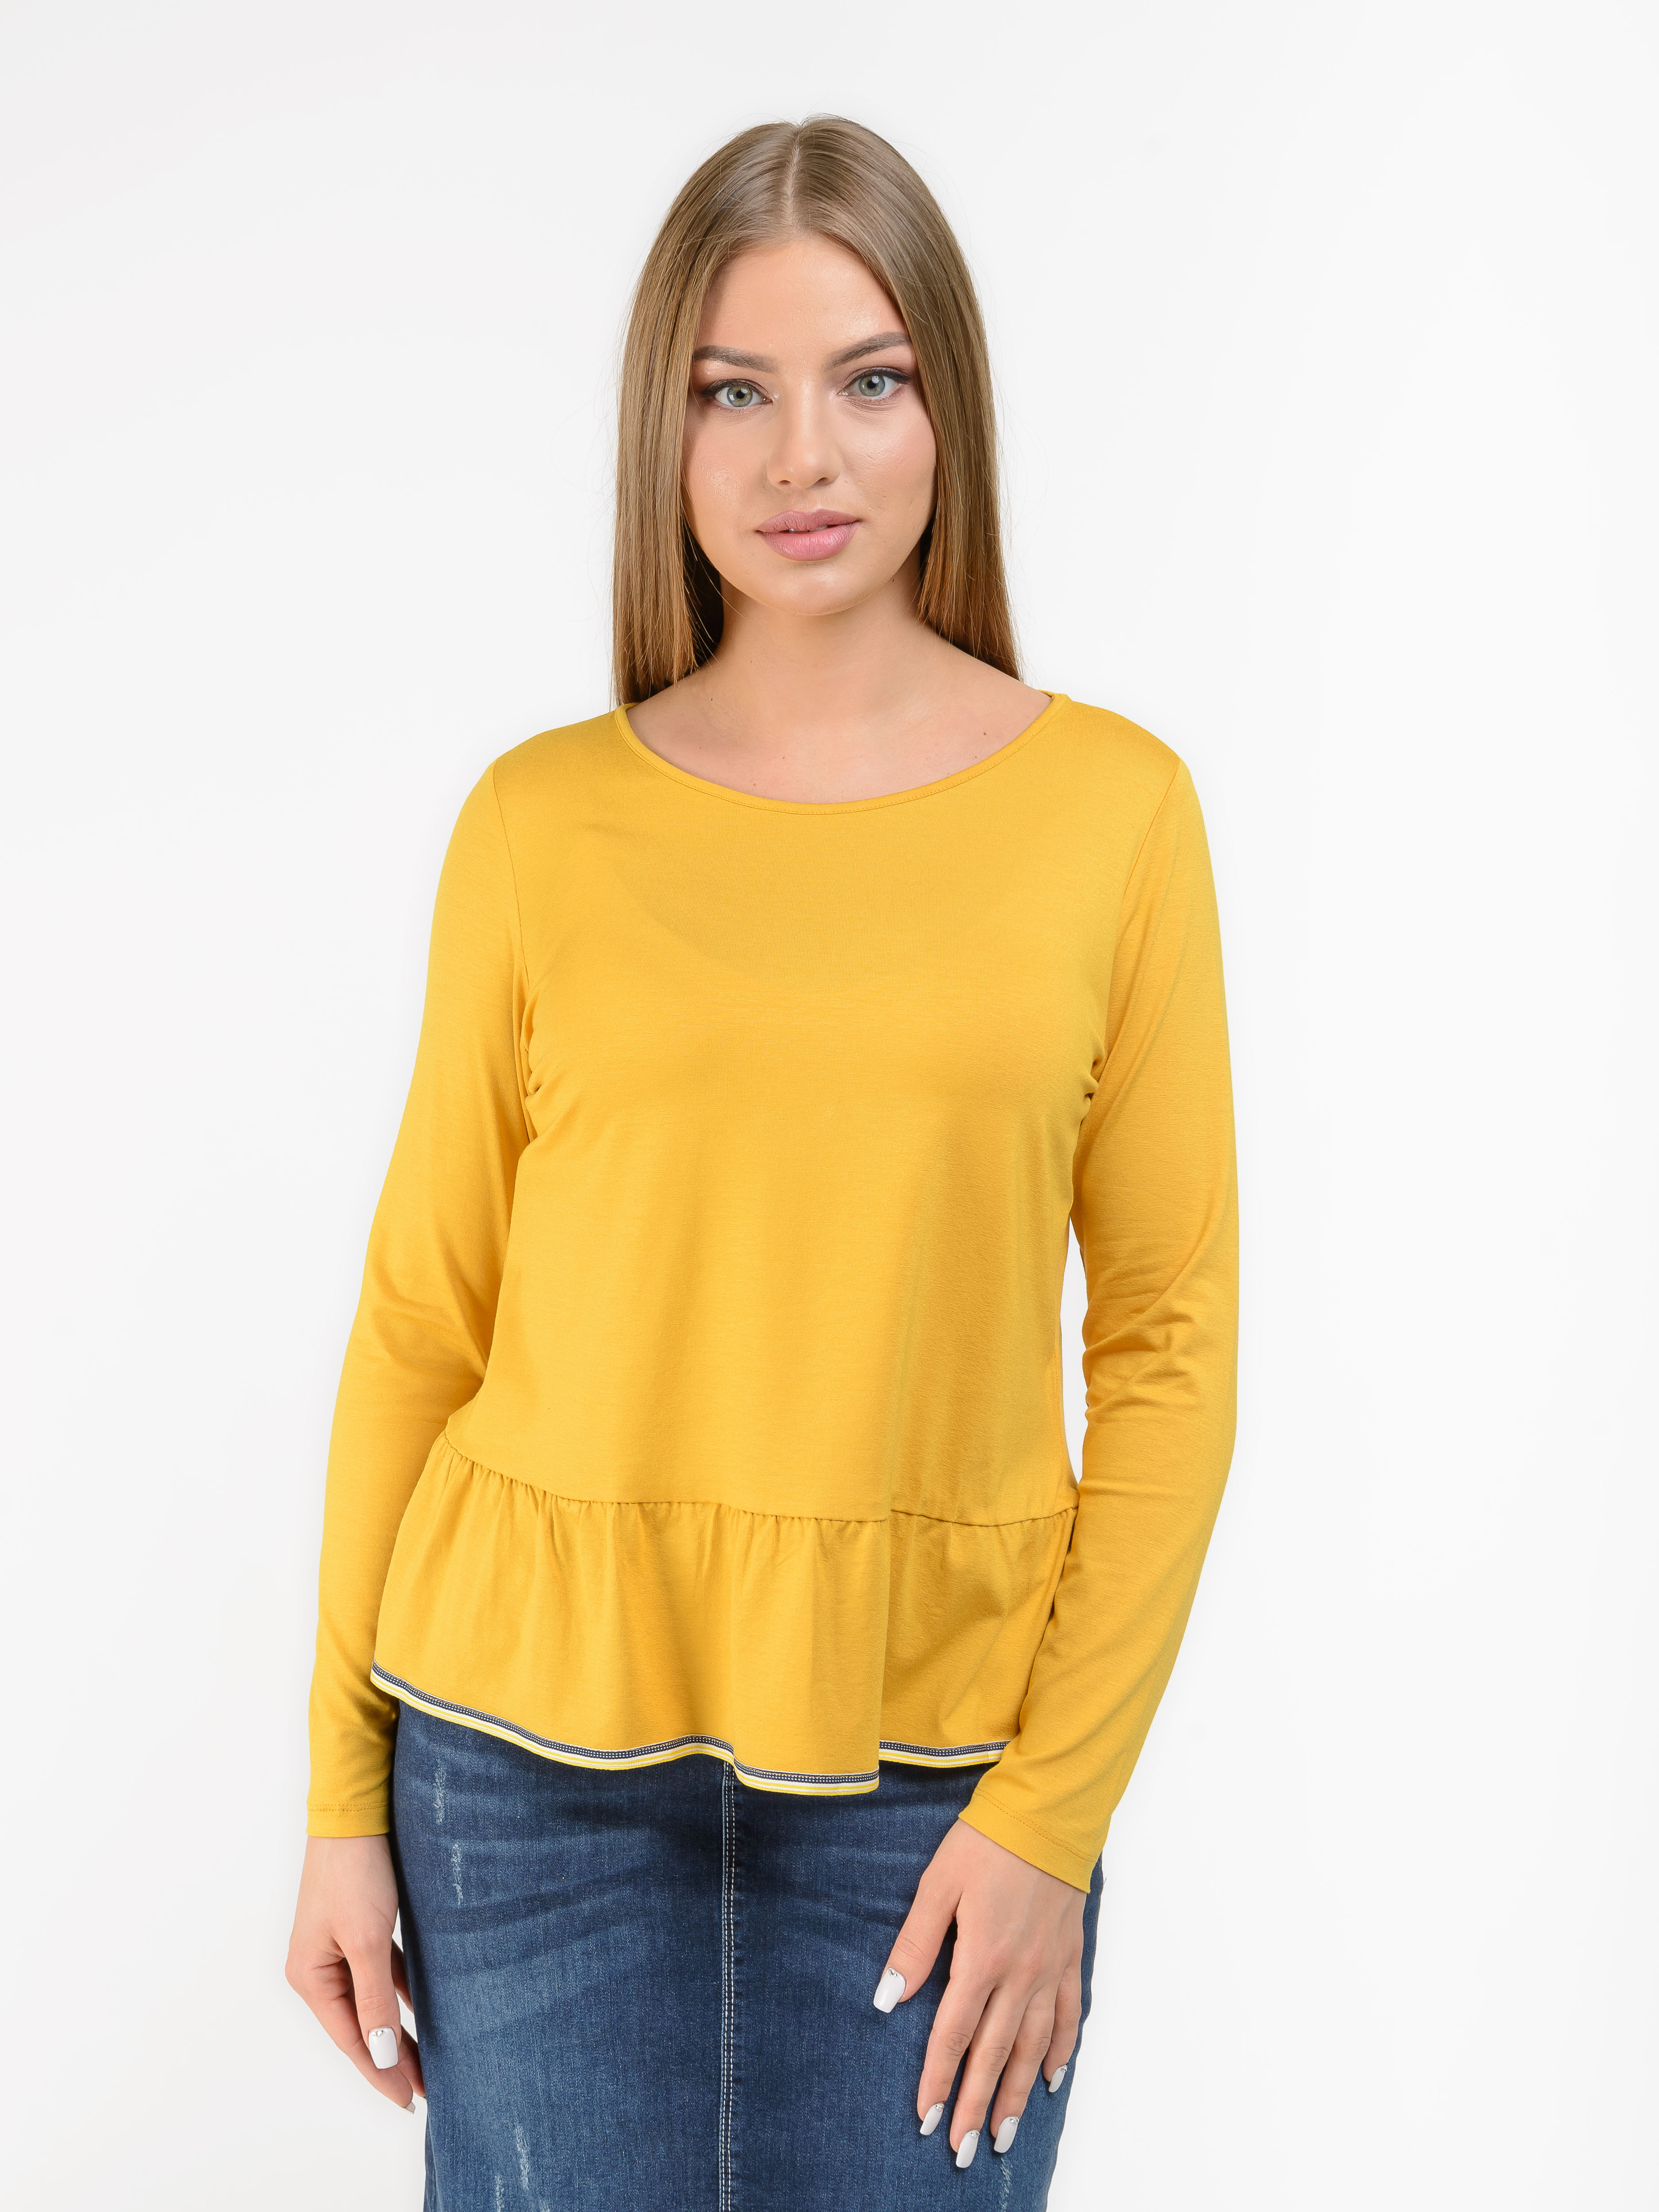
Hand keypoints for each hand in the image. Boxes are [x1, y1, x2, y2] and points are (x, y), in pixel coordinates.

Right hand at [285, 1835, 423, 2110]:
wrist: (357, 1812)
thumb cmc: (356, 1872)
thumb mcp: (368, 1940)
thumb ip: (374, 1999)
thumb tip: (382, 2054)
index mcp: (310, 1977)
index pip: (352, 2039)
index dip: (380, 2072)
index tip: (409, 2101)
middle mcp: (319, 1969)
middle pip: (361, 2025)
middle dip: (393, 2057)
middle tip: (428, 2090)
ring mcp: (338, 1950)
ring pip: (374, 2001)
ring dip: (399, 2029)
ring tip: (429, 2061)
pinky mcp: (359, 1930)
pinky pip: (383, 1974)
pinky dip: (401, 1994)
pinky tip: (424, 2010)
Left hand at [876, 1817, 1084, 2164]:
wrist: (1047, 1813)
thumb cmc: (986, 1843)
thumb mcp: (938, 1885)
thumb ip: (915, 1944)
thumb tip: (888, 1998)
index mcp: (982, 1958)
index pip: (954, 2034)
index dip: (937, 2078)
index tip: (925, 2119)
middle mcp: (1020, 1974)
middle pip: (995, 2053)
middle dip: (976, 2105)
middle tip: (964, 2150)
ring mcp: (1049, 1968)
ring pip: (1033, 2046)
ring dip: (1018, 2093)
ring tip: (1005, 2133)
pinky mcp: (1069, 1955)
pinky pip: (1069, 2015)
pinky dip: (1061, 2051)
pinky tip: (1052, 2078)